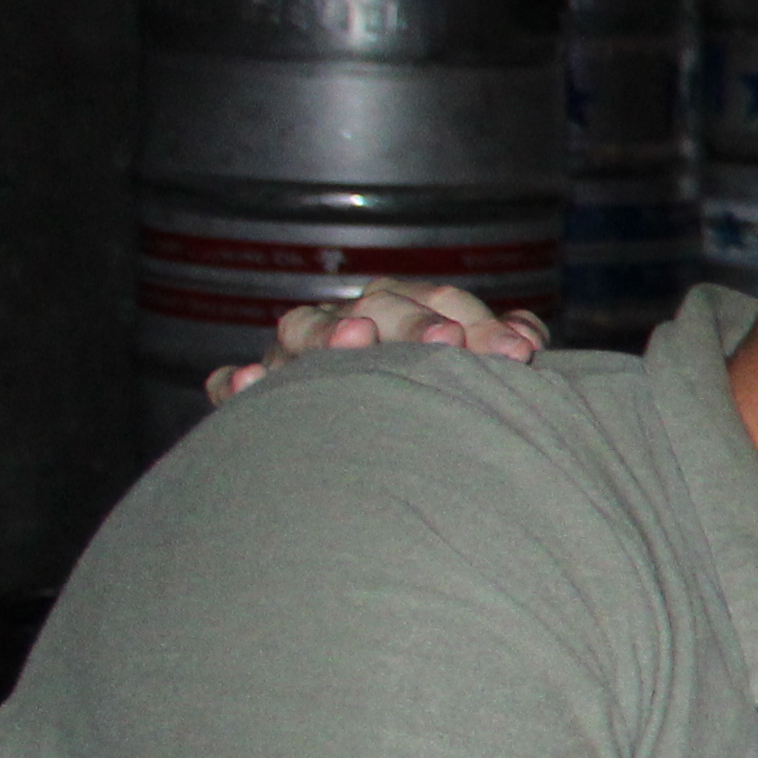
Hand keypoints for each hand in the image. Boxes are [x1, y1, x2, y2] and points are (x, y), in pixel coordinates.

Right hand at [205, 278, 542, 405]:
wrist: (369, 454)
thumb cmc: (436, 398)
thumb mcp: (473, 366)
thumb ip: (498, 343)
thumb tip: (524, 339)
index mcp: (404, 307)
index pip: (443, 302)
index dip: (482, 323)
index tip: (520, 353)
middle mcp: (350, 321)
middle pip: (379, 305)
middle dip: (417, 322)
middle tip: (449, 341)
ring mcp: (297, 352)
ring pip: (303, 328)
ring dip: (328, 331)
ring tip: (355, 339)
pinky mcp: (255, 393)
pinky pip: (233, 384)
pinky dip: (238, 382)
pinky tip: (252, 384)